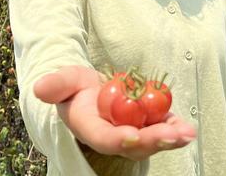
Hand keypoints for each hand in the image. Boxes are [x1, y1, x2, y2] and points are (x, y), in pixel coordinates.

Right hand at [33, 65, 196, 161]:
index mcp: (89, 127)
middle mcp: (112, 136)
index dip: (117, 138)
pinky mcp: (145, 124)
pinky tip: (187, 127)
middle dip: (154, 141)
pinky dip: (174, 128)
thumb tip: (39, 89)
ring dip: (170, 138)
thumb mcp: (64, 81)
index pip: (104, 138)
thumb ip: (55, 85)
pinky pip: (160, 128)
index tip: (131, 135)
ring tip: (187, 134)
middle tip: (173, 135)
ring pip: (150, 139)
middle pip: (133, 144)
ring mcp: (130, 132)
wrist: (88, 93)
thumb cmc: (74, 88)